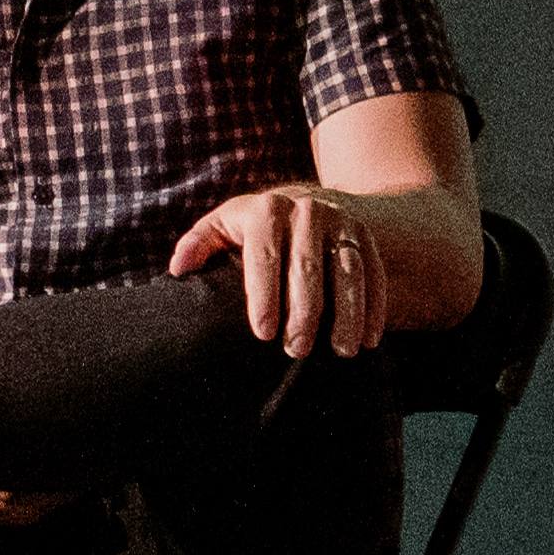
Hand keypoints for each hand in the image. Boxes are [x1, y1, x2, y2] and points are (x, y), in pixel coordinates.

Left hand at [172, 181, 396, 355]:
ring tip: (342, 351)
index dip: (264, 295)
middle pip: (307, 267)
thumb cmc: (253, 229)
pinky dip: (375, 308)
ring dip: (348, 313)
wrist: (305, 203)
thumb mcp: (223, 226)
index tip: (264, 334)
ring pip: (347, 271)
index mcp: (266, 209)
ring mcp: (341, 223)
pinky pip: (374, 274)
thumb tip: (178, 269)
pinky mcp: (365, 238)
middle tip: (297, 350)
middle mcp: (306, 210)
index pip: (264, 255)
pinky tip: (371, 340)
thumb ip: (199, 244)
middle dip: (304, 311)